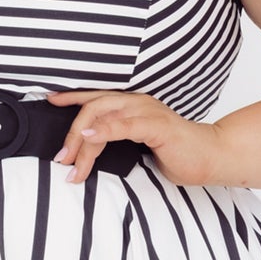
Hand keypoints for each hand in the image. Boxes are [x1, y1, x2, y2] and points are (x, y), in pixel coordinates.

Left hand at [43, 89, 222, 187]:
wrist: (210, 158)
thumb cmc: (176, 153)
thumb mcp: (137, 147)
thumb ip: (116, 142)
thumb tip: (87, 152)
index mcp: (132, 105)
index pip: (96, 97)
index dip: (72, 97)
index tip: (50, 101)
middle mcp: (137, 103)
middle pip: (93, 106)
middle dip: (72, 132)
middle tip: (62, 158)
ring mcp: (148, 112)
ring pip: (104, 115)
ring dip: (82, 140)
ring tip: (70, 162)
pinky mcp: (158, 127)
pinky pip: (126, 126)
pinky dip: (105, 131)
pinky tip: (90, 139)